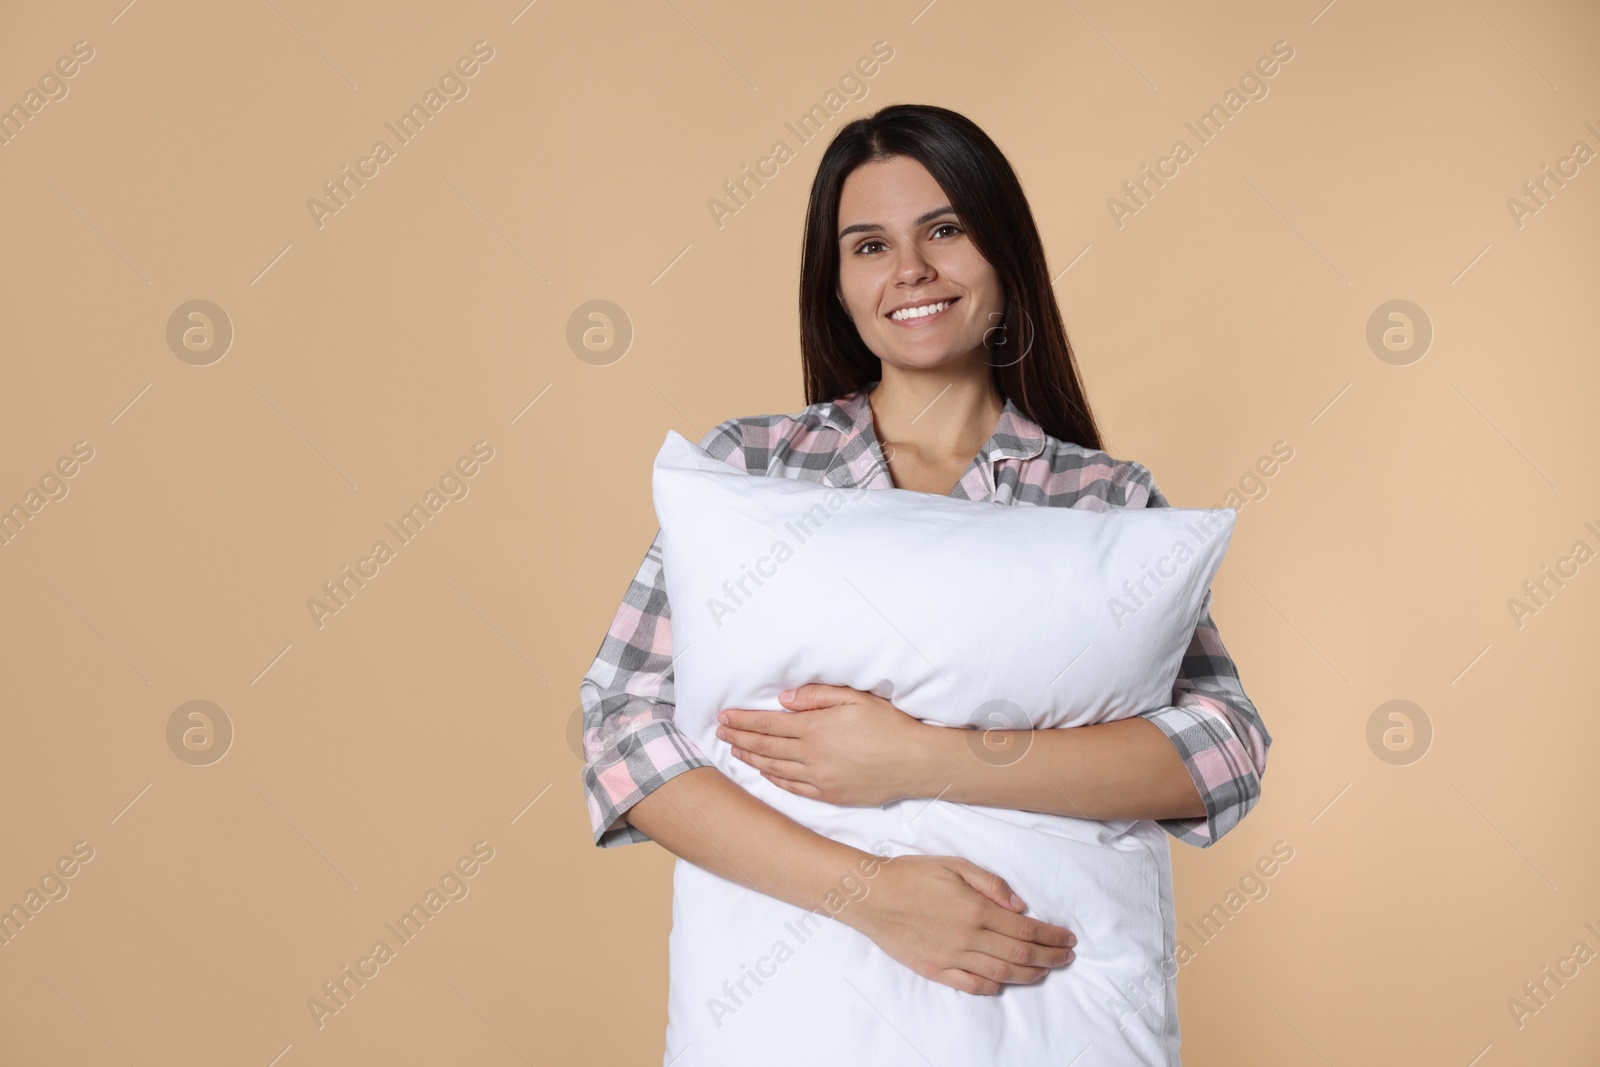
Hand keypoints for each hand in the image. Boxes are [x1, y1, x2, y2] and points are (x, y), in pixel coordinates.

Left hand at [717, 684, 929, 806]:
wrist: (915, 762)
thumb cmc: (889, 725)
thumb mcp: (855, 699)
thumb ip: (816, 697)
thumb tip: (783, 701)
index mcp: (815, 729)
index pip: (768, 724)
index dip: (743, 720)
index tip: (725, 717)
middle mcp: (812, 756)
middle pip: (765, 746)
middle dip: (739, 737)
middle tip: (720, 731)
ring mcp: (819, 779)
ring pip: (775, 768)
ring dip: (751, 758)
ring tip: (735, 750)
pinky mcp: (830, 795)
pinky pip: (793, 788)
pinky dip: (774, 779)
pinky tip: (765, 773)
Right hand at [843, 854, 1076, 994]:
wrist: (872, 896)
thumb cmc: (912, 875)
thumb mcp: (954, 865)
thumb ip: (991, 885)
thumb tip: (1021, 906)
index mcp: (976, 910)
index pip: (1026, 929)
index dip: (1051, 936)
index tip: (1068, 938)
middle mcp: (968, 938)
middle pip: (1020, 955)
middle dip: (1050, 957)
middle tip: (1067, 957)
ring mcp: (952, 957)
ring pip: (1001, 972)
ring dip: (1030, 974)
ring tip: (1046, 970)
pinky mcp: (935, 969)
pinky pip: (972, 984)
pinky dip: (993, 986)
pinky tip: (1004, 982)